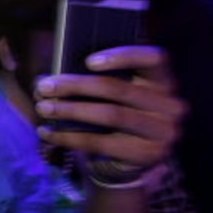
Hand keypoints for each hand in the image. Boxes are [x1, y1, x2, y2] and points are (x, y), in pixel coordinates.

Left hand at [34, 45, 184, 181]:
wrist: (137, 151)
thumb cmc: (119, 107)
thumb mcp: (117, 90)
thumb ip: (95, 77)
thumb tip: (46, 79)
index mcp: (163, 79)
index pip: (154, 58)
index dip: (122, 57)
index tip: (88, 61)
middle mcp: (170, 105)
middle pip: (118, 89)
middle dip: (75, 86)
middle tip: (44, 86)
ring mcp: (162, 132)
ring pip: (110, 115)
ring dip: (69, 111)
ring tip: (43, 108)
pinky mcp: (146, 155)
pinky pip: (101, 144)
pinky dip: (68, 137)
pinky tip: (46, 132)